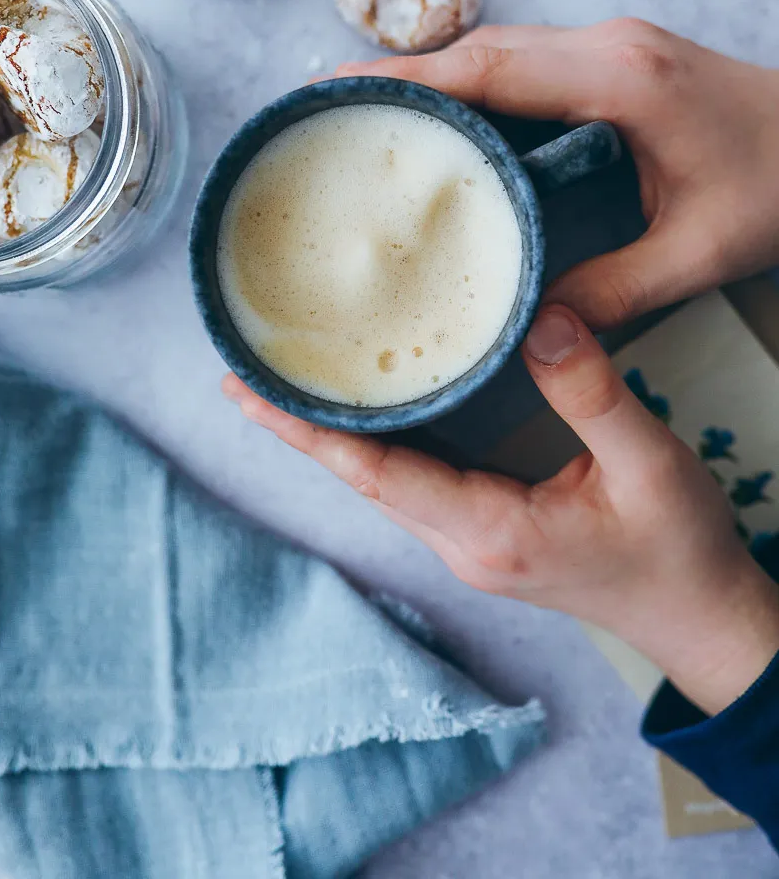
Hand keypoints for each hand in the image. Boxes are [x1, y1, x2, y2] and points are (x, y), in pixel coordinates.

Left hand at [223, 305, 778, 716]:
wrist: (697, 615)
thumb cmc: (677, 550)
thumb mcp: (648, 464)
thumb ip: (593, 392)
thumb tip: (539, 321)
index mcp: (491, 530)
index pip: (379, 474)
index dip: (314, 432)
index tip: (253, 396)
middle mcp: (462, 543)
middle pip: (362, 479)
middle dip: (299, 431)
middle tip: (238, 380)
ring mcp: (468, 544)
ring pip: (381, 484)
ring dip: (329, 439)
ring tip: (278, 391)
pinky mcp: (483, 533)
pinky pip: (410, 484)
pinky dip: (372, 446)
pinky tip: (362, 414)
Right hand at [335, 20, 778, 329]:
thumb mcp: (700, 253)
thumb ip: (612, 291)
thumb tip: (529, 329)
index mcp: (622, 79)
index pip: (490, 69)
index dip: (406, 80)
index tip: (334, 95)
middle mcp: (610, 47)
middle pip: (481, 50)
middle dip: (402, 77)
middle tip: (331, 115)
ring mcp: (615, 48)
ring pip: (500, 52)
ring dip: (436, 80)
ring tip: (372, 122)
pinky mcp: (619, 63)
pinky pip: (527, 66)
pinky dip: (476, 90)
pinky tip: (449, 129)